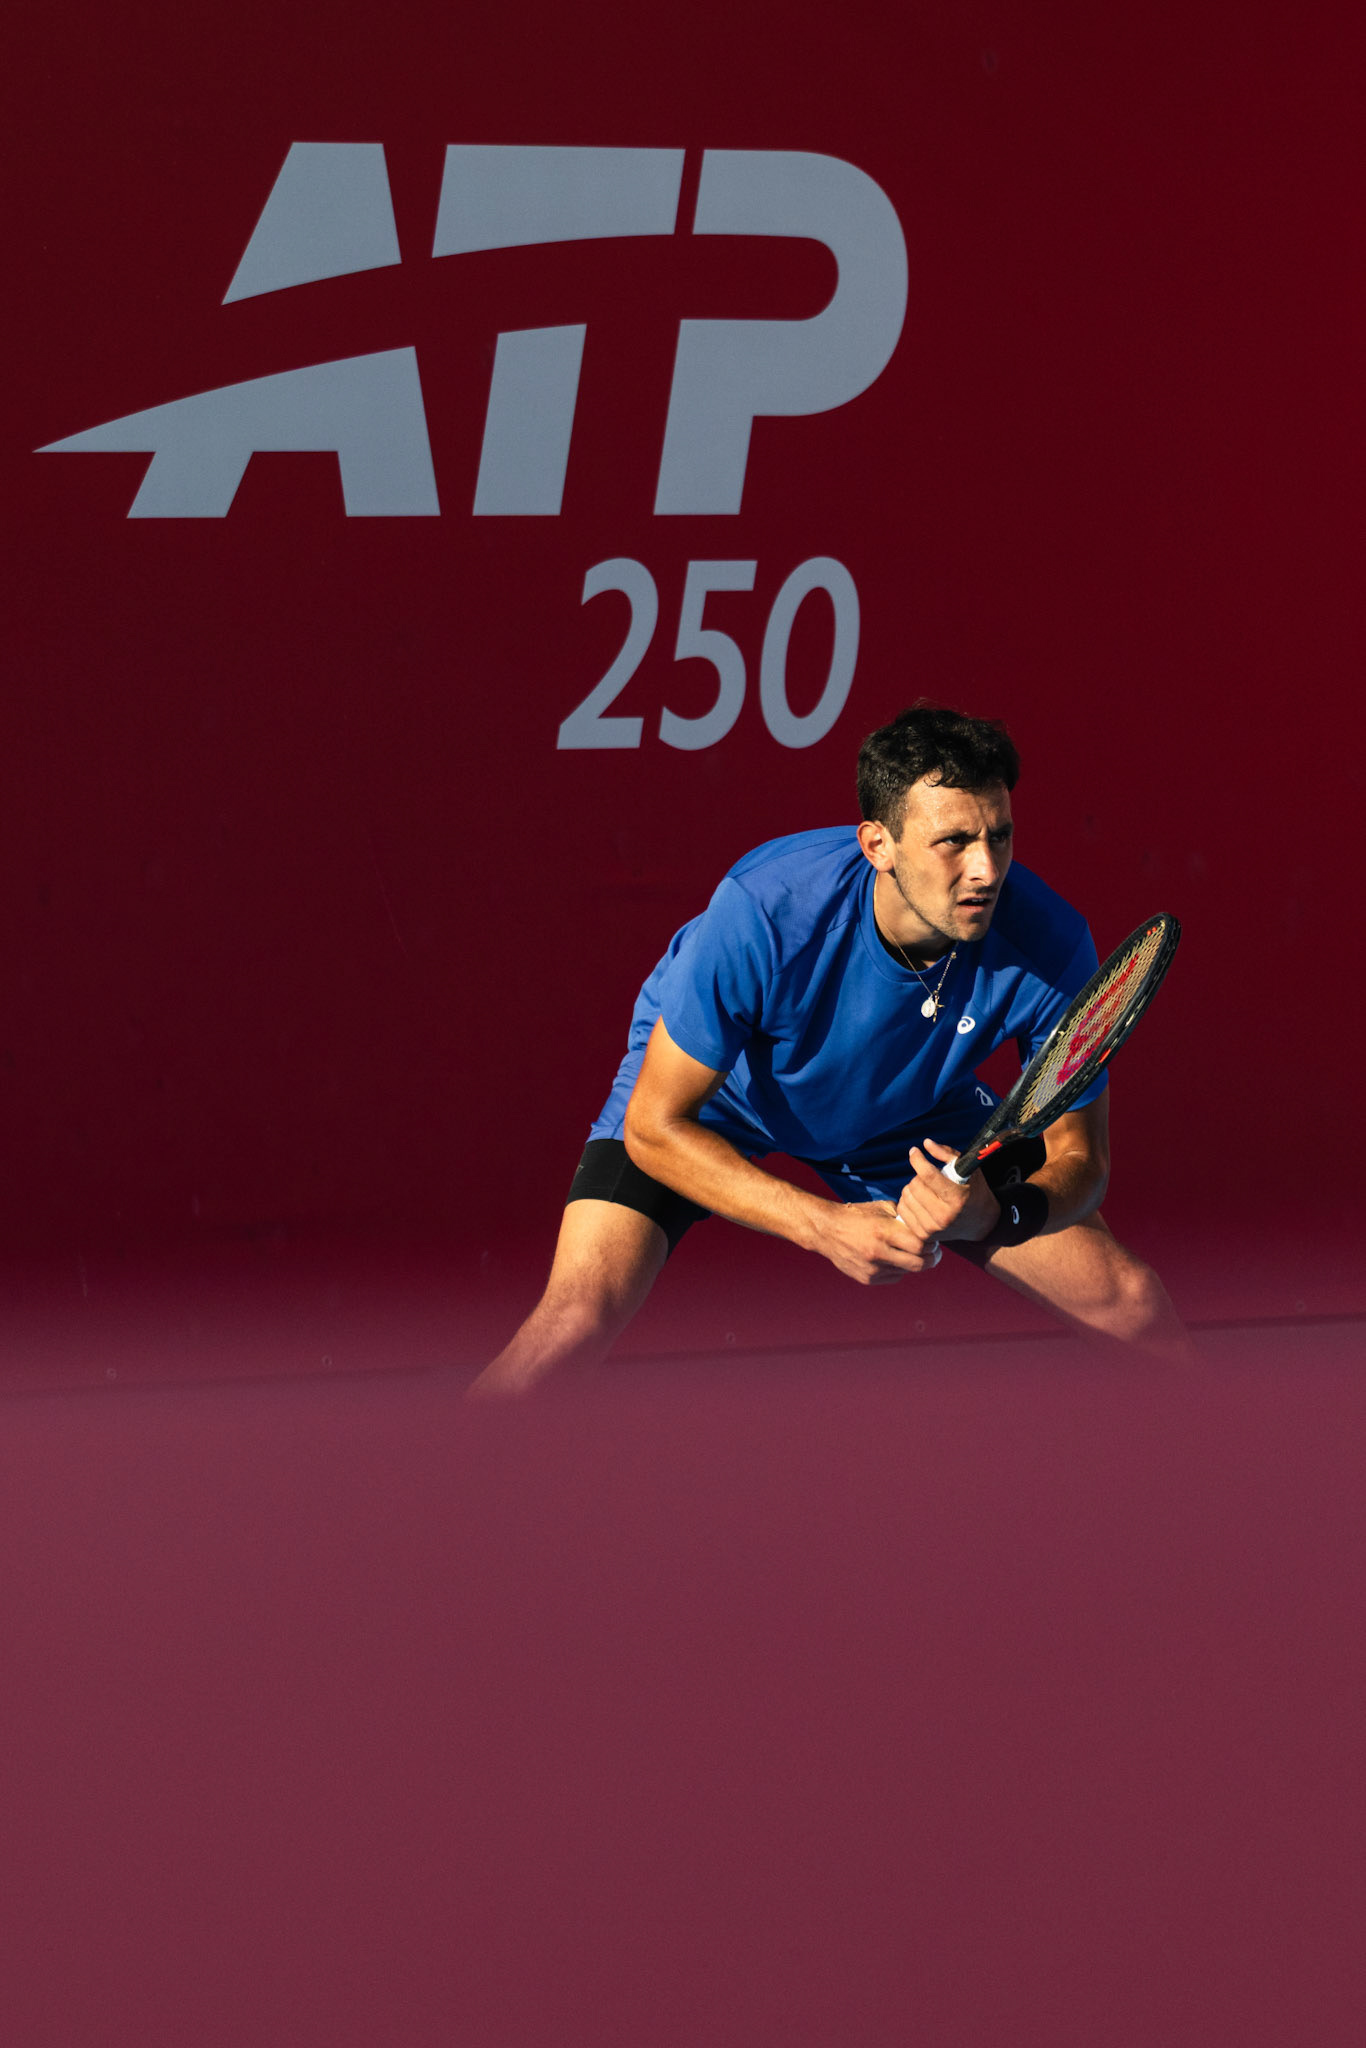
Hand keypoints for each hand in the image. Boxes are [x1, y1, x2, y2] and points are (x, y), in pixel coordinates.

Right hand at [812, 1199, 942, 1285]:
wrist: (827, 1230)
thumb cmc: (858, 1215)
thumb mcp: (882, 1209)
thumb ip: (904, 1218)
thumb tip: (926, 1226)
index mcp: (882, 1231)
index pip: (919, 1245)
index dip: (931, 1244)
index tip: (933, 1240)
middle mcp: (877, 1252)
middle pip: (918, 1263)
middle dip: (931, 1258)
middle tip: (934, 1253)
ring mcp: (872, 1268)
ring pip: (907, 1271)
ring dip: (914, 1263)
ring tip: (911, 1253)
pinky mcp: (867, 1279)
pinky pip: (894, 1277)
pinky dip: (899, 1269)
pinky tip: (894, 1259)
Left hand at [896, 1140, 1000, 1244]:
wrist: (980, 1223)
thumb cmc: (974, 1191)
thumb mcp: (968, 1170)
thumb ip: (947, 1154)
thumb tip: (925, 1143)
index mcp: (957, 1198)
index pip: (928, 1175)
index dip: (917, 1159)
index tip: (915, 1151)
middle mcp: (944, 1215)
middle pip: (915, 1184)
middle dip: (919, 1175)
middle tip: (929, 1177)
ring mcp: (933, 1227)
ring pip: (906, 1196)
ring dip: (913, 1187)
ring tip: (926, 1189)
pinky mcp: (924, 1235)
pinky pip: (902, 1210)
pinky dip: (908, 1201)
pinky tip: (919, 1200)